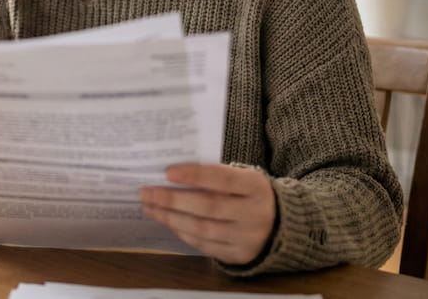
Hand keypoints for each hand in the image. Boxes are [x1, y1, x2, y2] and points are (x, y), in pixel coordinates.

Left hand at [139, 164, 276, 264]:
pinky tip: (168, 222)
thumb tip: (172, 174)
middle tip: (147, 192)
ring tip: (150, 207)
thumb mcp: (243, 178)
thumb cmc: (249, 194)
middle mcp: (254, 214)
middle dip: (173, 200)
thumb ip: (215, 175)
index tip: (167, 172)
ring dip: (171, 218)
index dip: (194, 175)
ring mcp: (247, 238)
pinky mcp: (239, 255)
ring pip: (203, 229)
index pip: (222, 179)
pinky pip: (205, 245)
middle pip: (209, 207)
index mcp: (256, 187)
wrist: (280, 225)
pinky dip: (183, 233)